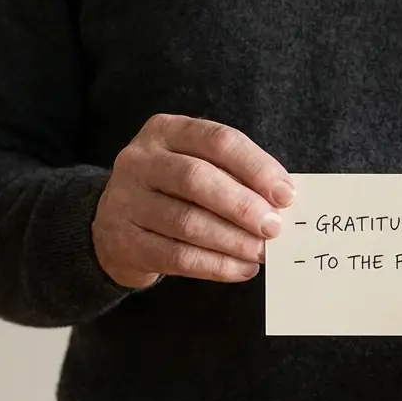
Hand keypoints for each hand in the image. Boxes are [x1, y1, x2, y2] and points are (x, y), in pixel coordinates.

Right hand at [93, 114, 293, 286]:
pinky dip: (216, 265)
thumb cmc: (173, 193)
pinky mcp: (123, 241)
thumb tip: (282, 201)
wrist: (115, 228)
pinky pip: (177, 256)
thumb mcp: (198, 168)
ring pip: (187, 221)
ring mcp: (126, 201)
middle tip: (274, 228)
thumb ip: (235, 177)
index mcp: (166, 131)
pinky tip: (242, 269)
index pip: (217, 140)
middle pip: (196, 178)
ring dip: (233, 240)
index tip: (286, 195)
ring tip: (262, 253)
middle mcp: (139, 160)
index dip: (256, 167)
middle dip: (243, 205)